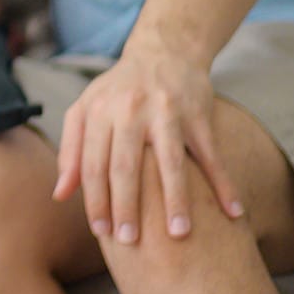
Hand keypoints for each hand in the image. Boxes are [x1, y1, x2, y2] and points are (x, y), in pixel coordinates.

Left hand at [51, 44, 246, 243]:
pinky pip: (211, 155)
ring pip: (170, 162)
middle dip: (127, 206)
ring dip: (175, 201)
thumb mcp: (86, 110)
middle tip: (131, 242)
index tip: (101, 232)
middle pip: (126, 166)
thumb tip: (60, 195)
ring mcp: (166, 112)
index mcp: (99, 112)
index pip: (93, 163)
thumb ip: (71, 151)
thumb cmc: (118, 90)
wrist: (163, 51)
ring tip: (178, 235)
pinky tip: (233, 213)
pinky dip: (223, 184)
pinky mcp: (198, 115)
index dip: (95, 199)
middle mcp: (130, 110)